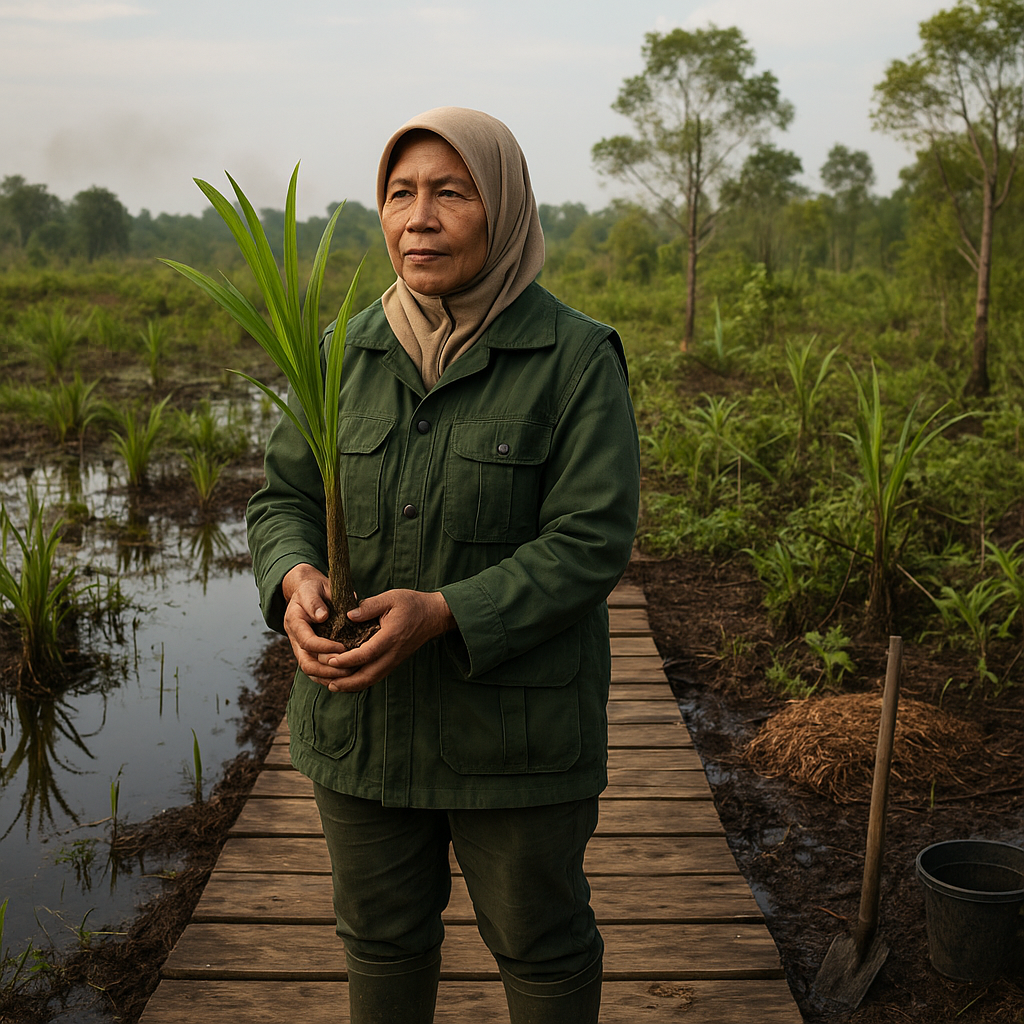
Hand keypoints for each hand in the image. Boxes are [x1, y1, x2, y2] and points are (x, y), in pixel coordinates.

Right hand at [280, 563, 350, 687]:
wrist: (307, 591)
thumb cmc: (314, 588)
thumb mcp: (315, 588)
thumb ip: (316, 602)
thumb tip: (322, 616)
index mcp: (295, 621)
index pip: (307, 641)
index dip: (325, 647)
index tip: (344, 647)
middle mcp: (294, 637)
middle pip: (306, 663)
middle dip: (328, 669)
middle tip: (349, 667)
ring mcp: (300, 647)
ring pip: (310, 670)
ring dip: (329, 676)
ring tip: (350, 674)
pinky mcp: (308, 652)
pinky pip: (315, 671)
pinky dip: (328, 677)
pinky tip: (344, 677)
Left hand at [319, 589, 455, 691]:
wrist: (434, 615)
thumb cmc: (411, 604)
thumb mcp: (390, 598)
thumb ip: (369, 606)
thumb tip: (348, 615)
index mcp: (391, 637)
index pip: (366, 654)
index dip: (346, 659)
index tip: (329, 659)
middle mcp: (393, 653)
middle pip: (368, 675)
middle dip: (345, 680)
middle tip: (326, 679)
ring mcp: (394, 660)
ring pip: (371, 680)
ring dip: (351, 686)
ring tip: (331, 685)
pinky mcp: (393, 662)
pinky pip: (375, 677)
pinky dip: (360, 683)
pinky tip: (347, 682)